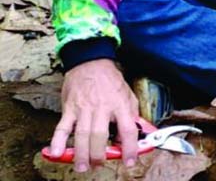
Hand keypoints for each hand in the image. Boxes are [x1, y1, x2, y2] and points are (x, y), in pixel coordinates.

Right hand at [48, 58, 139, 172]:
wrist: (90, 62)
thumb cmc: (111, 80)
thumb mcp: (129, 95)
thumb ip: (134, 116)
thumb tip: (145, 133)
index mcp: (120, 105)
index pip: (128, 130)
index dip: (130, 148)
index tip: (130, 161)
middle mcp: (102, 108)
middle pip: (100, 136)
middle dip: (99, 155)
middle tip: (99, 166)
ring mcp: (84, 109)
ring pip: (82, 135)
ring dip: (81, 154)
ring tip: (82, 167)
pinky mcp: (69, 108)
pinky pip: (62, 127)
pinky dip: (58, 141)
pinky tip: (57, 153)